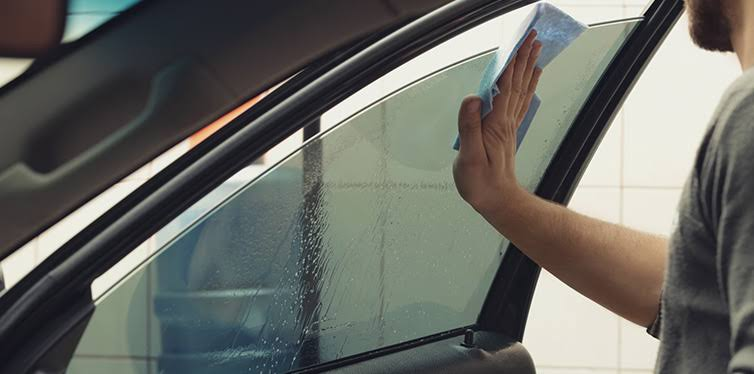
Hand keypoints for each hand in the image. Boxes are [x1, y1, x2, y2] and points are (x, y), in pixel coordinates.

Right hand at [453, 30, 541, 213]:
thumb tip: (473, 99)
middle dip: (524, 59)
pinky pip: (521, 102)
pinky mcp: (507, 131)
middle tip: (533, 37)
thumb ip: (469, 128)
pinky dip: (527, 85)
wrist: (498, 201)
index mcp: (495, 124)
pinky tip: (531, 77)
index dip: (511, 65)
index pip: (505, 88)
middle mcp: (506, 122)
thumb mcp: (469, 158)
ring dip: (528, 68)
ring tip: (536, 50)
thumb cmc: (481, 183)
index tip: (518, 44)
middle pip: (517, 84)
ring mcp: (509, 126)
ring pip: (522, 90)